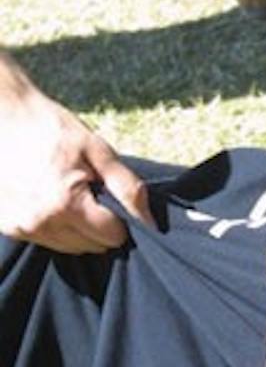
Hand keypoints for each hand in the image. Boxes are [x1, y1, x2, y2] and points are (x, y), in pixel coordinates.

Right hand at [0, 70, 150, 252]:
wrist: (4, 118)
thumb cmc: (51, 128)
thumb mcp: (97, 150)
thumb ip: (127, 187)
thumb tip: (150, 220)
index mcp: (66, 204)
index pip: (111, 237)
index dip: (120, 219)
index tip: (112, 198)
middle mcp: (40, 223)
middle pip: (90, 246)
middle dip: (100, 225)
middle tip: (92, 193)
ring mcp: (20, 228)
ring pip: (68, 248)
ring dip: (78, 229)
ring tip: (71, 194)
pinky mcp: (8, 227)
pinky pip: (45, 241)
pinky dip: (55, 227)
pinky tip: (52, 199)